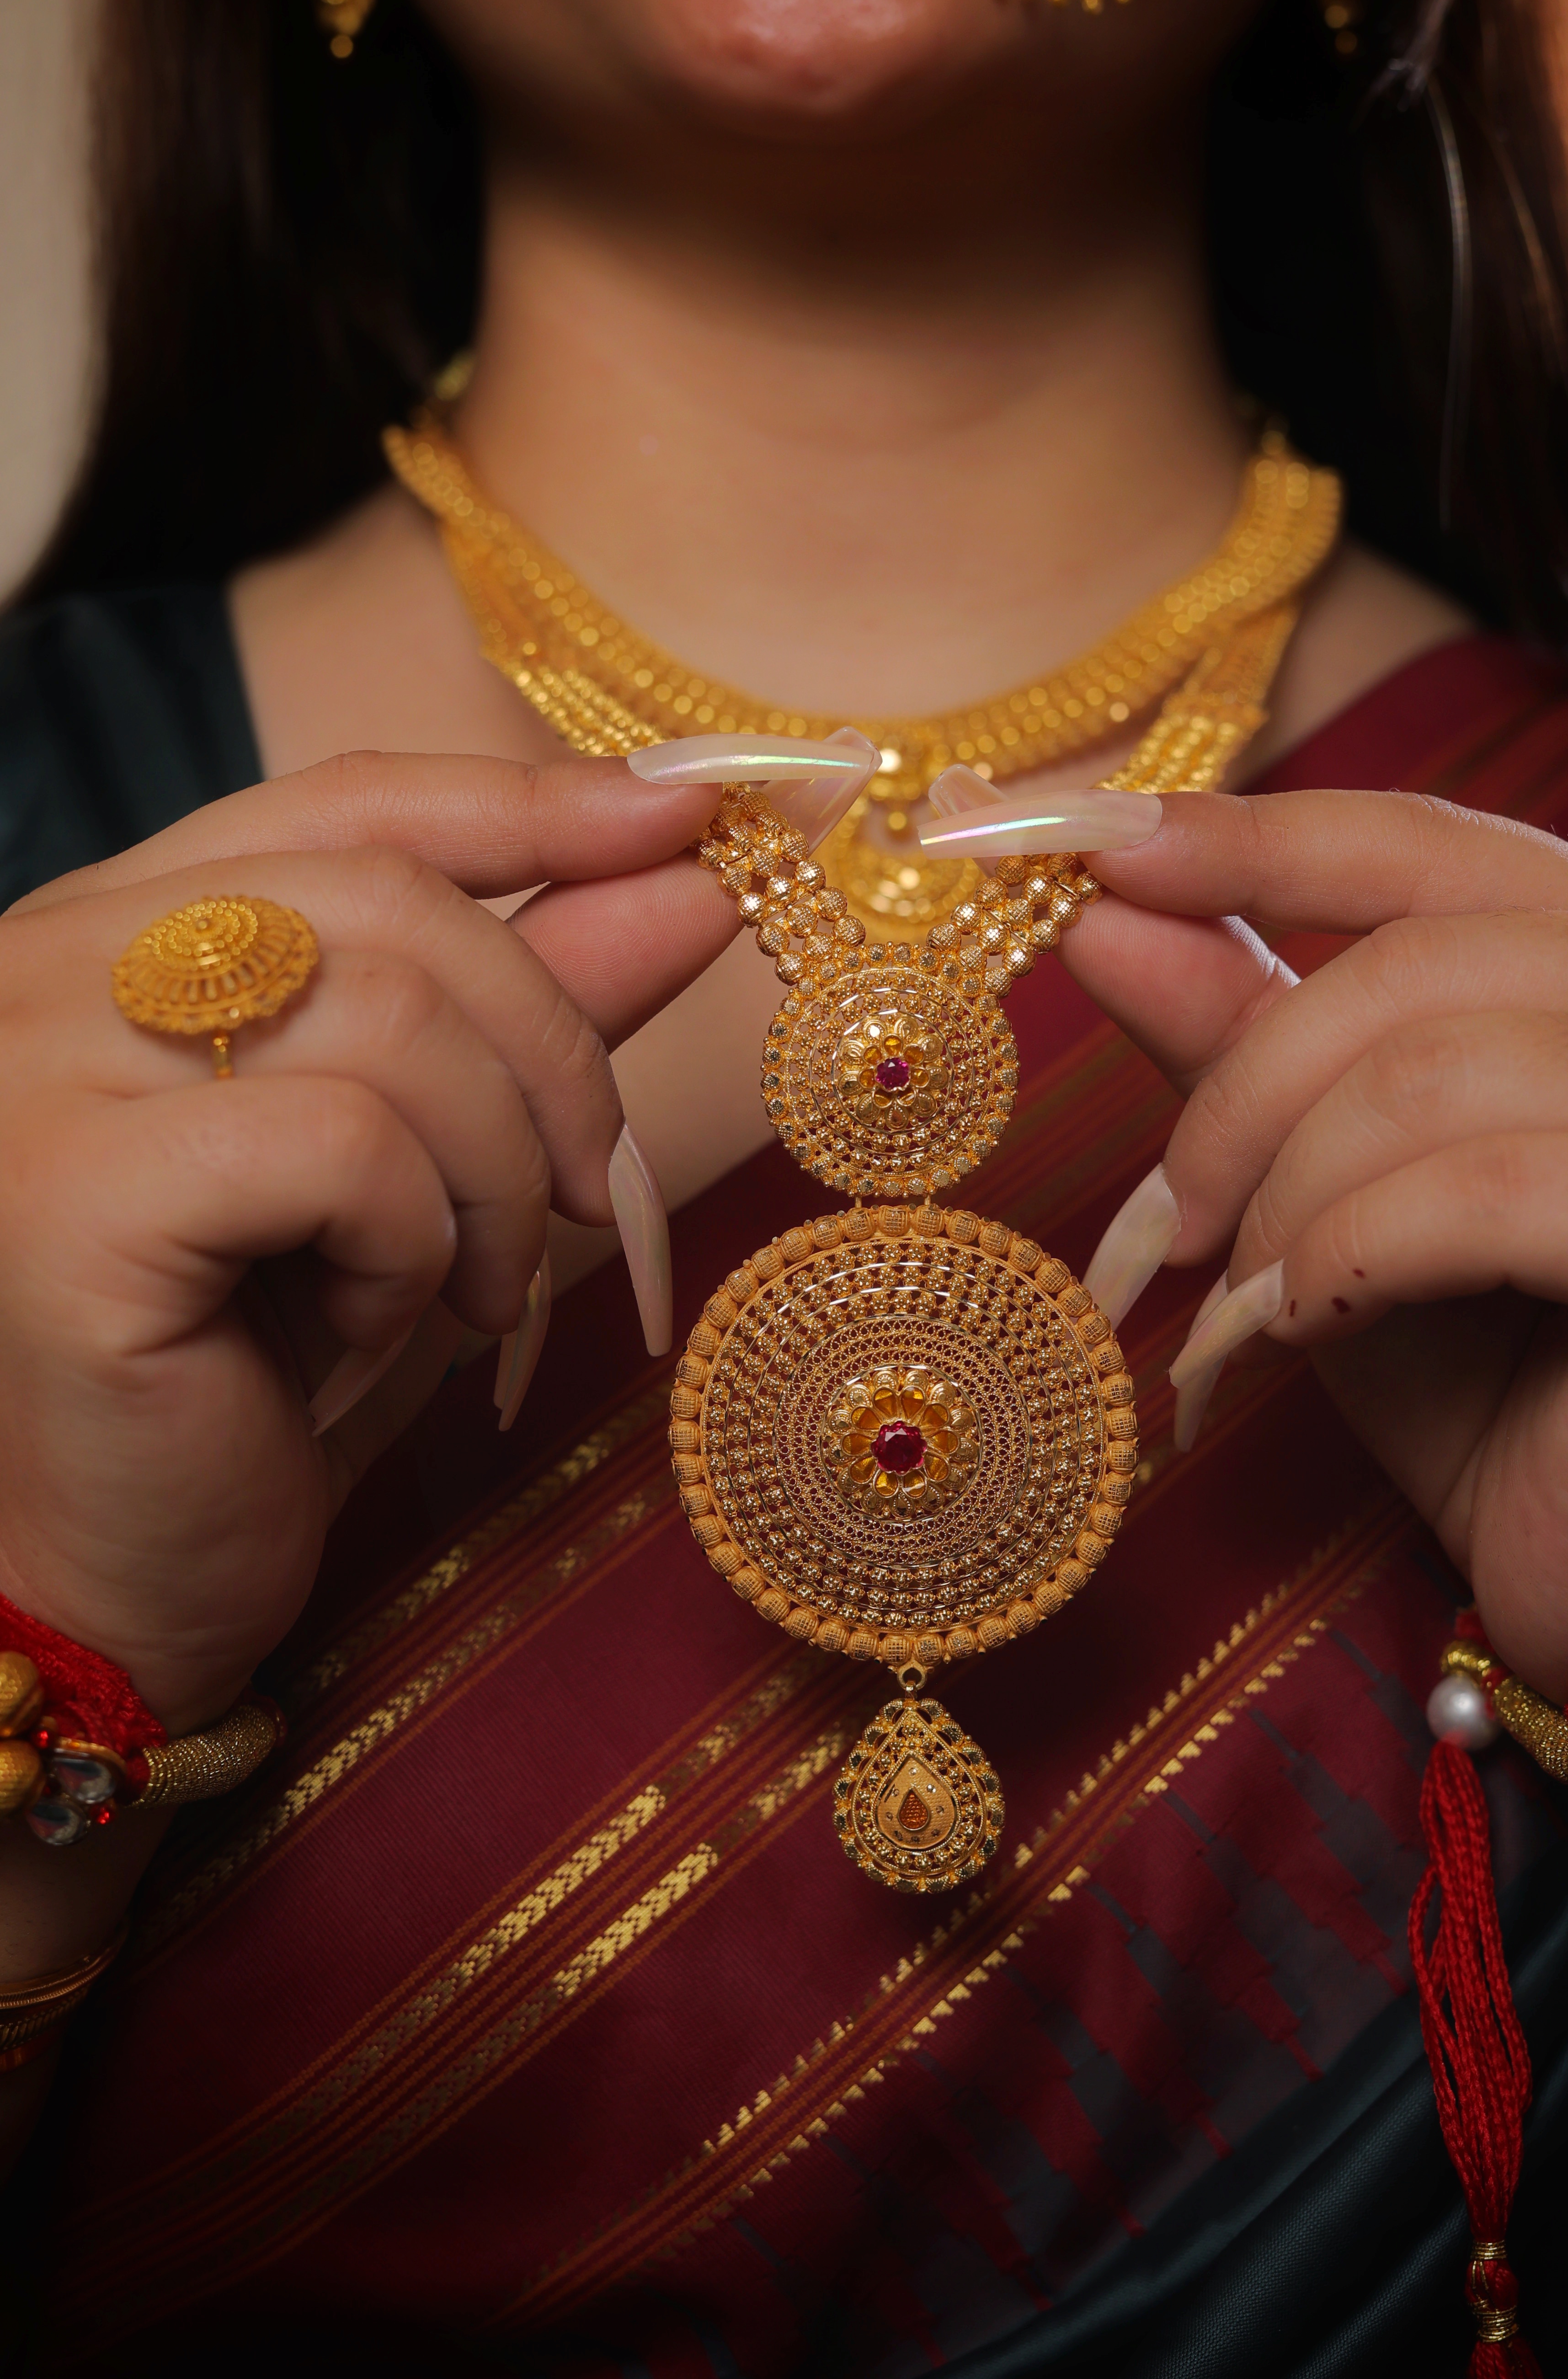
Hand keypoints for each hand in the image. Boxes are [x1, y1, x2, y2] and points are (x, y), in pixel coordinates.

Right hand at [0, 750, 729, 1737]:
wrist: (129, 1575)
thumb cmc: (262, 1373)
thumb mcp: (426, 1167)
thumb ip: (530, 1014)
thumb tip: (688, 875)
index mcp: (122, 933)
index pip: (351, 803)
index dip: (533, 804)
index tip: (692, 820)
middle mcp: (49, 967)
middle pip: (394, 902)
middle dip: (551, 1048)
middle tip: (584, 1195)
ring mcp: (40, 1072)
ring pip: (390, 1020)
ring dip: (486, 1176)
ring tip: (458, 1292)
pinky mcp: (67, 1196)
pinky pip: (341, 1147)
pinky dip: (405, 1248)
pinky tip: (361, 1330)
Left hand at [920, 773, 1567, 1939]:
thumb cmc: (1507, 1403)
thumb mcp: (1342, 1204)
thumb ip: (1250, 1045)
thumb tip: (1110, 912)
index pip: (1440, 853)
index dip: (1262, 842)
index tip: (1101, 858)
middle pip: (1418, 965)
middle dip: (1236, 1093)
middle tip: (1143, 1237)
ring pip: (1441, 1071)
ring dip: (1280, 1199)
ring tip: (1224, 1315)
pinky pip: (1488, 1191)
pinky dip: (1348, 1257)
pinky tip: (1299, 1335)